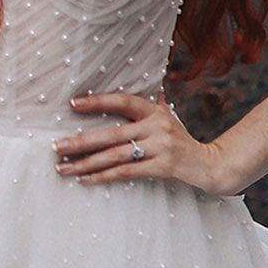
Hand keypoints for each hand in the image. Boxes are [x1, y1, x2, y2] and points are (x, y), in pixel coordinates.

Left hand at [52, 89, 233, 194]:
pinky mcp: (162, 167)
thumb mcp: (169, 120)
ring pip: (114, 155)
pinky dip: (103, 177)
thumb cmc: (183, 143)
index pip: (122, 101)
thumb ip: (154, 106)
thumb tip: (149, 86)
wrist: (211, 166)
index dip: (97, 101)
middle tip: (56, 146)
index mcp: (154, 111)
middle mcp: (157, 126)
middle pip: (111, 133)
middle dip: (80, 141)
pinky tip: (86, 180)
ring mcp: (160, 147)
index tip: (72, 104)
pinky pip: (126, 172)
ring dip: (85, 163)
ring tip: (63, 168)